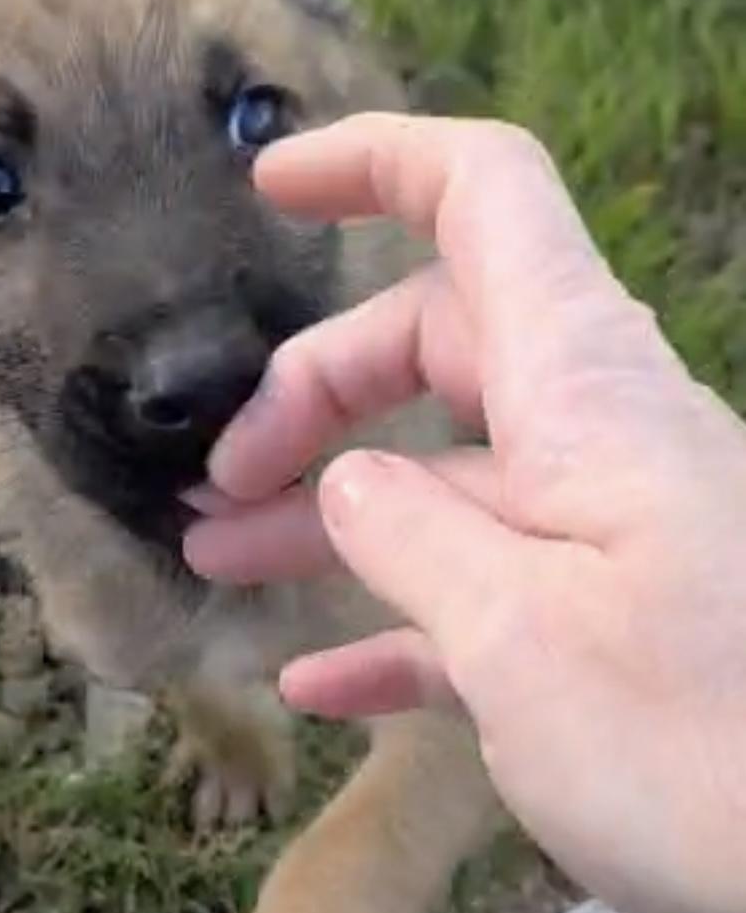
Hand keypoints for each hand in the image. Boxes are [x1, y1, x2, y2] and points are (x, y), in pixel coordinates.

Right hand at [186, 114, 745, 912]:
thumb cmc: (700, 750)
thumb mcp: (517, 631)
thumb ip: (410, 532)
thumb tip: (349, 482)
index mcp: (583, 389)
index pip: (485, 198)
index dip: (374, 162)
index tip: (268, 189)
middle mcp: (598, 434)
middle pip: (437, 341)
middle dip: (314, 390)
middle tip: (215, 483)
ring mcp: (607, 529)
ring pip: (449, 472)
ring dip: (331, 509)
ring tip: (217, 562)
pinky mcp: (613, 622)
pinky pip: (487, 586)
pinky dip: (398, 617)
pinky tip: (318, 681)